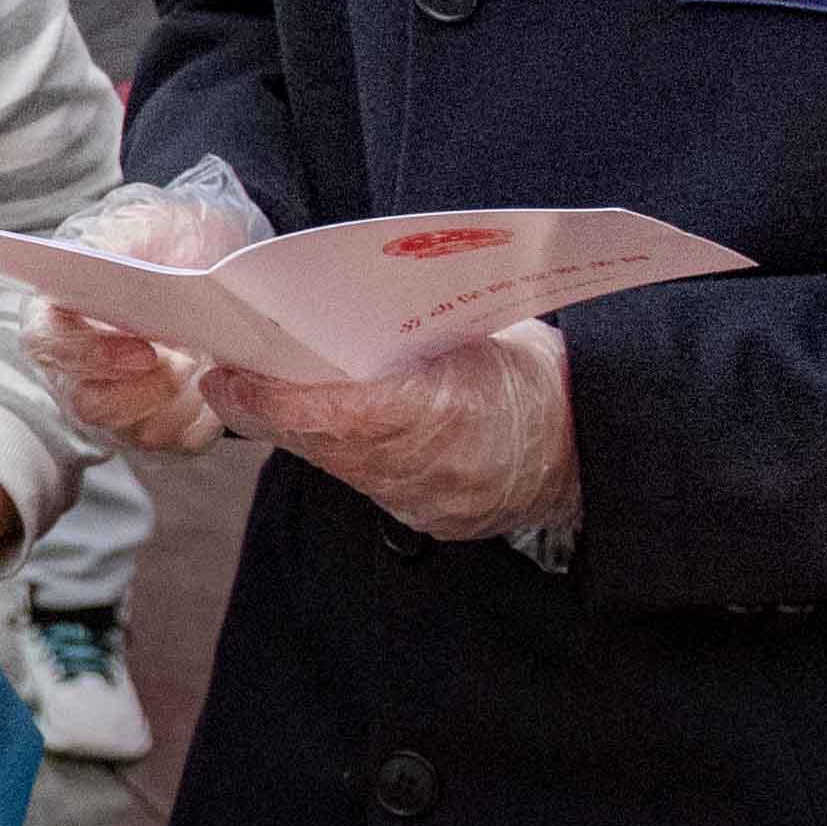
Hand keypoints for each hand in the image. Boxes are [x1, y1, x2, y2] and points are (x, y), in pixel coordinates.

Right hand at [24, 174, 260, 461]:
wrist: (214, 260)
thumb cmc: (169, 240)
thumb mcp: (146, 222)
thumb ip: (122, 245)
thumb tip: (113, 270)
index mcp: (58, 315)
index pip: (46, 345)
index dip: (87, 355)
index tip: (144, 350)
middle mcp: (78, 370)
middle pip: (89, 405)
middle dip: (144, 391)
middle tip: (187, 360)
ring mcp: (118, 404)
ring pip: (137, 431)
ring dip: (181, 401)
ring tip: (208, 360)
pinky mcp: (160, 426)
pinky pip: (180, 441)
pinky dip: (207, 416)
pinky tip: (218, 378)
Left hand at [209, 317, 583, 549]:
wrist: (598, 444)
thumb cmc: (537, 376)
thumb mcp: (481, 334)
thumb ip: (405, 331)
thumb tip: (322, 307)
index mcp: (448, 411)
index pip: (341, 413)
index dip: (275, 397)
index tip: (230, 372)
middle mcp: (433, 468)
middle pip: (323, 442)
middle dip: (266, 406)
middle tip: (228, 372)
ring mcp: (430, 501)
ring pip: (334, 465)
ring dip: (293, 427)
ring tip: (256, 388)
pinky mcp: (432, 518)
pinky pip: (363, 482)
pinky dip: (332, 450)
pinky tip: (314, 421)